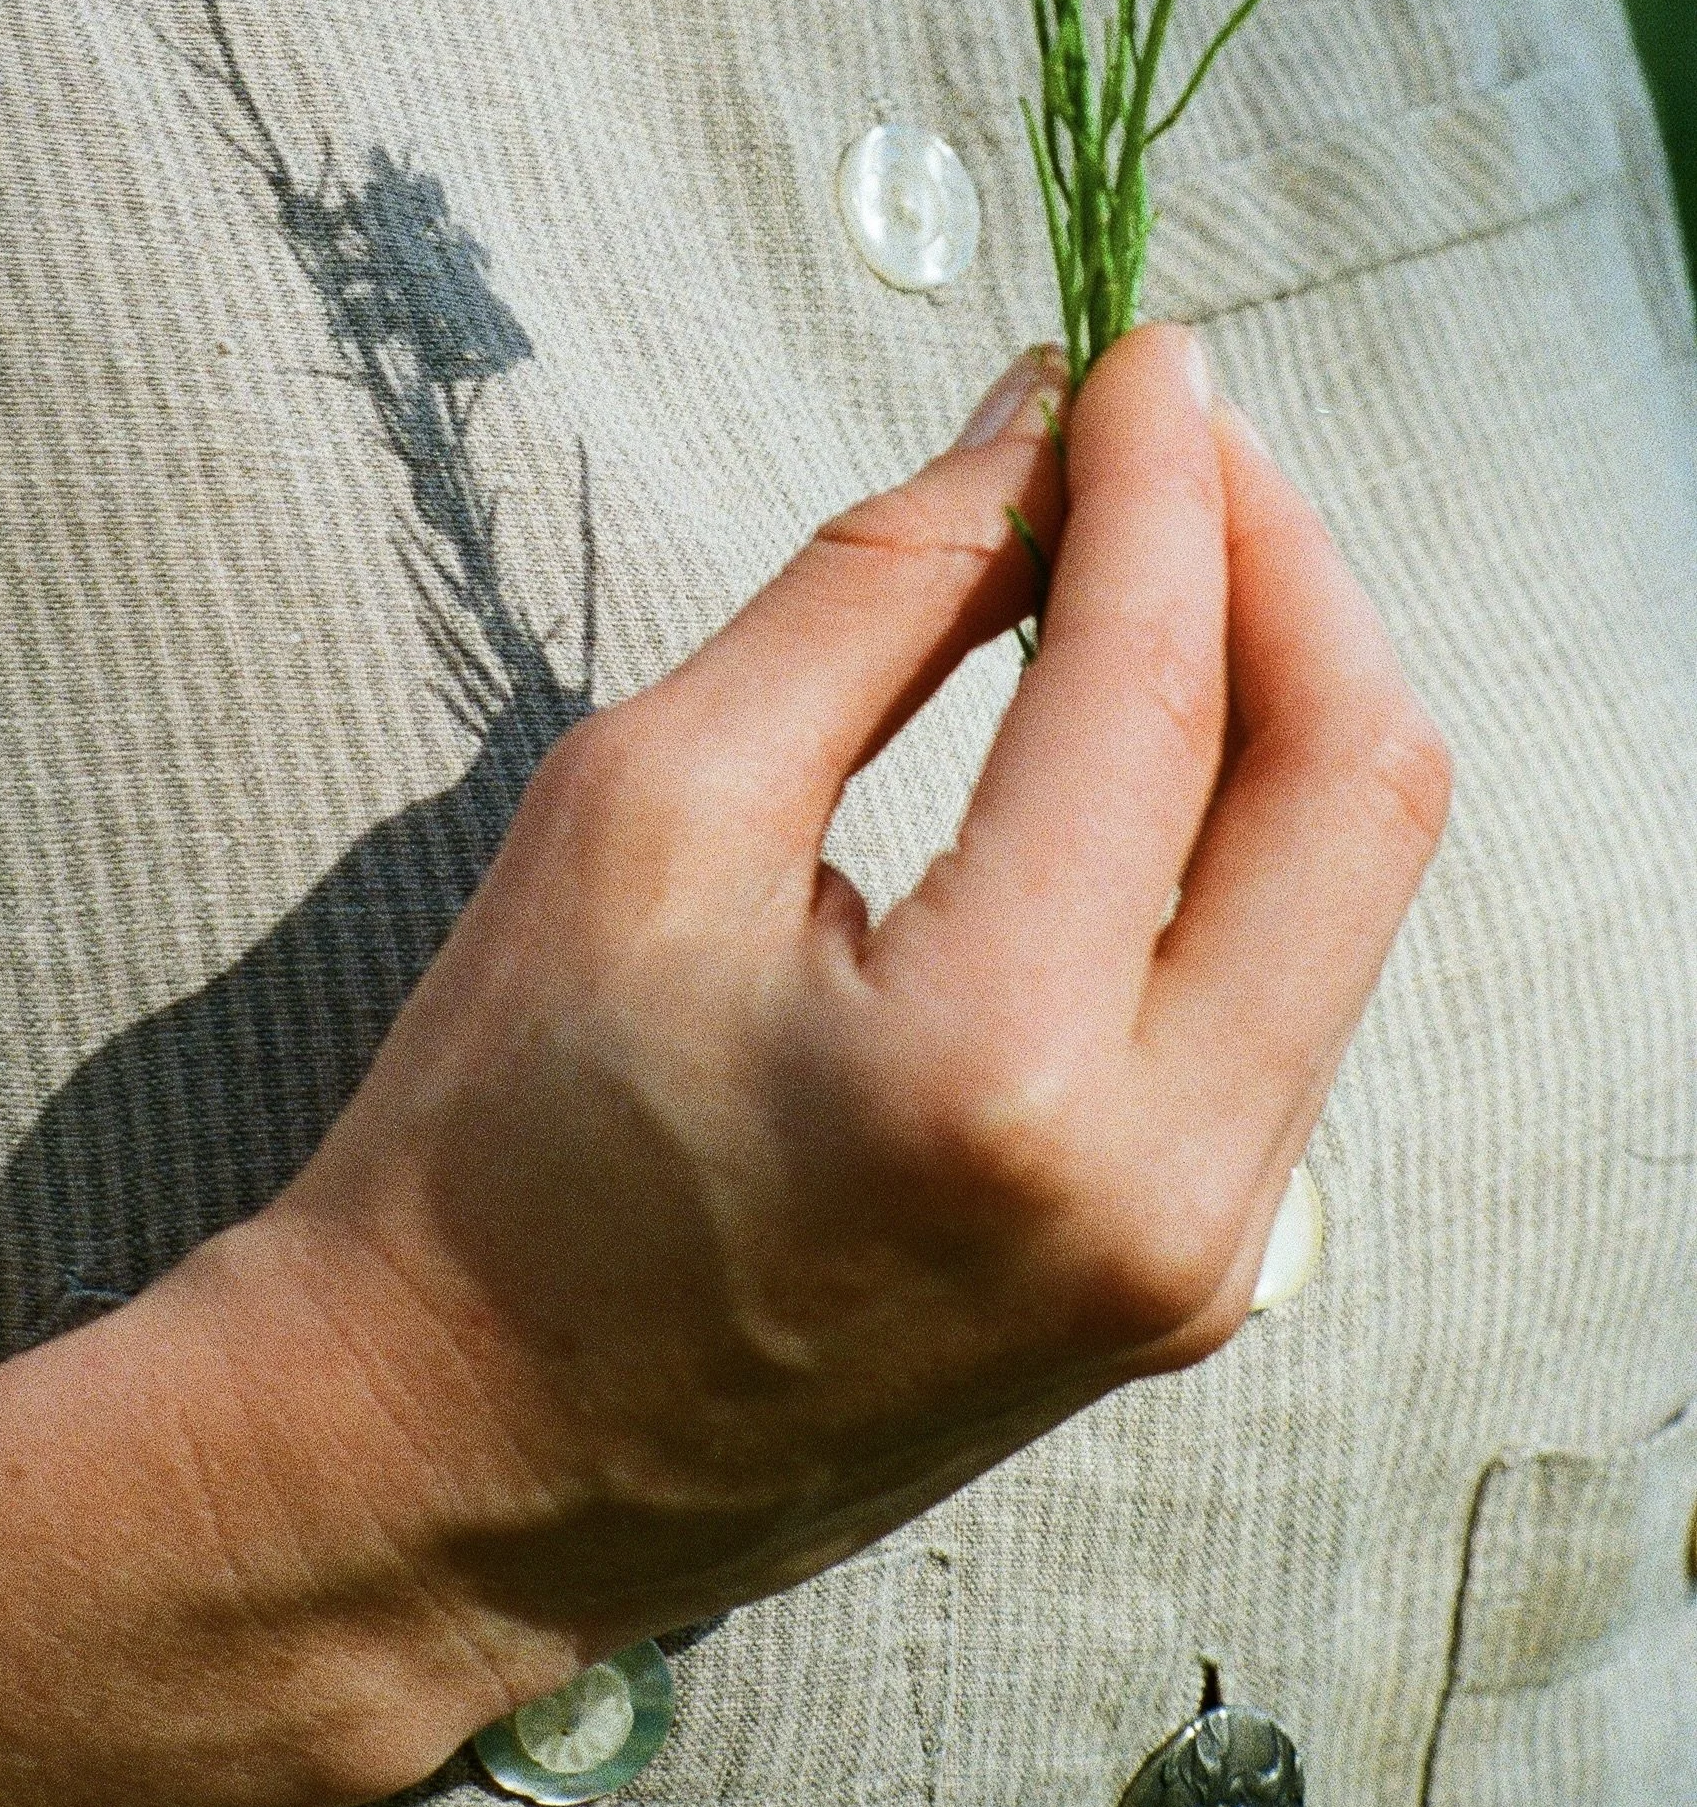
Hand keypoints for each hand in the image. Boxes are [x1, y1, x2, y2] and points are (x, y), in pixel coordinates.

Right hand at [221, 324, 1450, 1770]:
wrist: (453, 1458)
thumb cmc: (497, 1132)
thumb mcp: (647, 806)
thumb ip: (874, 595)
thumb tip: (1035, 432)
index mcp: (994, 1072)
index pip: (1162, 692)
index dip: (1162, 477)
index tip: (1135, 348)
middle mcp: (1159, 1192)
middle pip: (1352, 786)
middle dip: (1280, 556)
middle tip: (1170, 427)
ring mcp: (1200, 1263)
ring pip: (1348, 888)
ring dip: (1277, 681)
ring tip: (1150, 550)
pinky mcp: (1190, 1284)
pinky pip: (1287, 990)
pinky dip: (1240, 821)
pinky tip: (1142, 725)